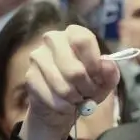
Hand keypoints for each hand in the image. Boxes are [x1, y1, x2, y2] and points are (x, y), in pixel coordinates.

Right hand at [21, 25, 120, 139]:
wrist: (62, 104)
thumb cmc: (85, 85)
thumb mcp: (104, 80)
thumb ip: (110, 72)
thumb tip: (107, 64)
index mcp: (73, 33)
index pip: (83, 40)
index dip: (94, 63)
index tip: (98, 77)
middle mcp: (52, 39)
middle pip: (75, 70)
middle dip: (86, 88)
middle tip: (89, 93)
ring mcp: (38, 57)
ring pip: (64, 87)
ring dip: (76, 99)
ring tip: (77, 98)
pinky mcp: (30, 76)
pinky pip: (53, 98)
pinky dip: (64, 107)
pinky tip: (64, 104)